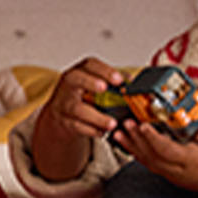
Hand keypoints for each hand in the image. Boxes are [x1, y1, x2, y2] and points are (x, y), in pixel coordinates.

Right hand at [28, 56, 121, 185]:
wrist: (62, 114)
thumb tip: (134, 83)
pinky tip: (102, 132)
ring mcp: (65, 103)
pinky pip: (77, 126)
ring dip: (96, 116)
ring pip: (78, 108)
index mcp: (81, 71)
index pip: (90, 65)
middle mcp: (70, 85)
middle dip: (90, 83)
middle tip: (104, 88)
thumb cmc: (84, 96)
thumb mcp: (97, 84)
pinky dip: (91, 130)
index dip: (104, 70)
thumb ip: (115, 82)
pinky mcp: (64, 121)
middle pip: (76, 80)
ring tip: (112, 123)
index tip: (118, 79)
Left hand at [125, 113, 197, 196]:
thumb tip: (177, 107)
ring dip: (133, 147)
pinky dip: (140, 154)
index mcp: (192, 161)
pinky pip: (153, 165)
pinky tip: (131, 144)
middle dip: (136, 139)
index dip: (152, 137)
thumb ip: (196, 120)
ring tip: (118, 133)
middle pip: (152, 157)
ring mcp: (175, 177)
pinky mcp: (173, 177)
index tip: (142, 124)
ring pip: (149, 163)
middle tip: (124, 123)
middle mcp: (180, 172)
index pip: (166, 150)